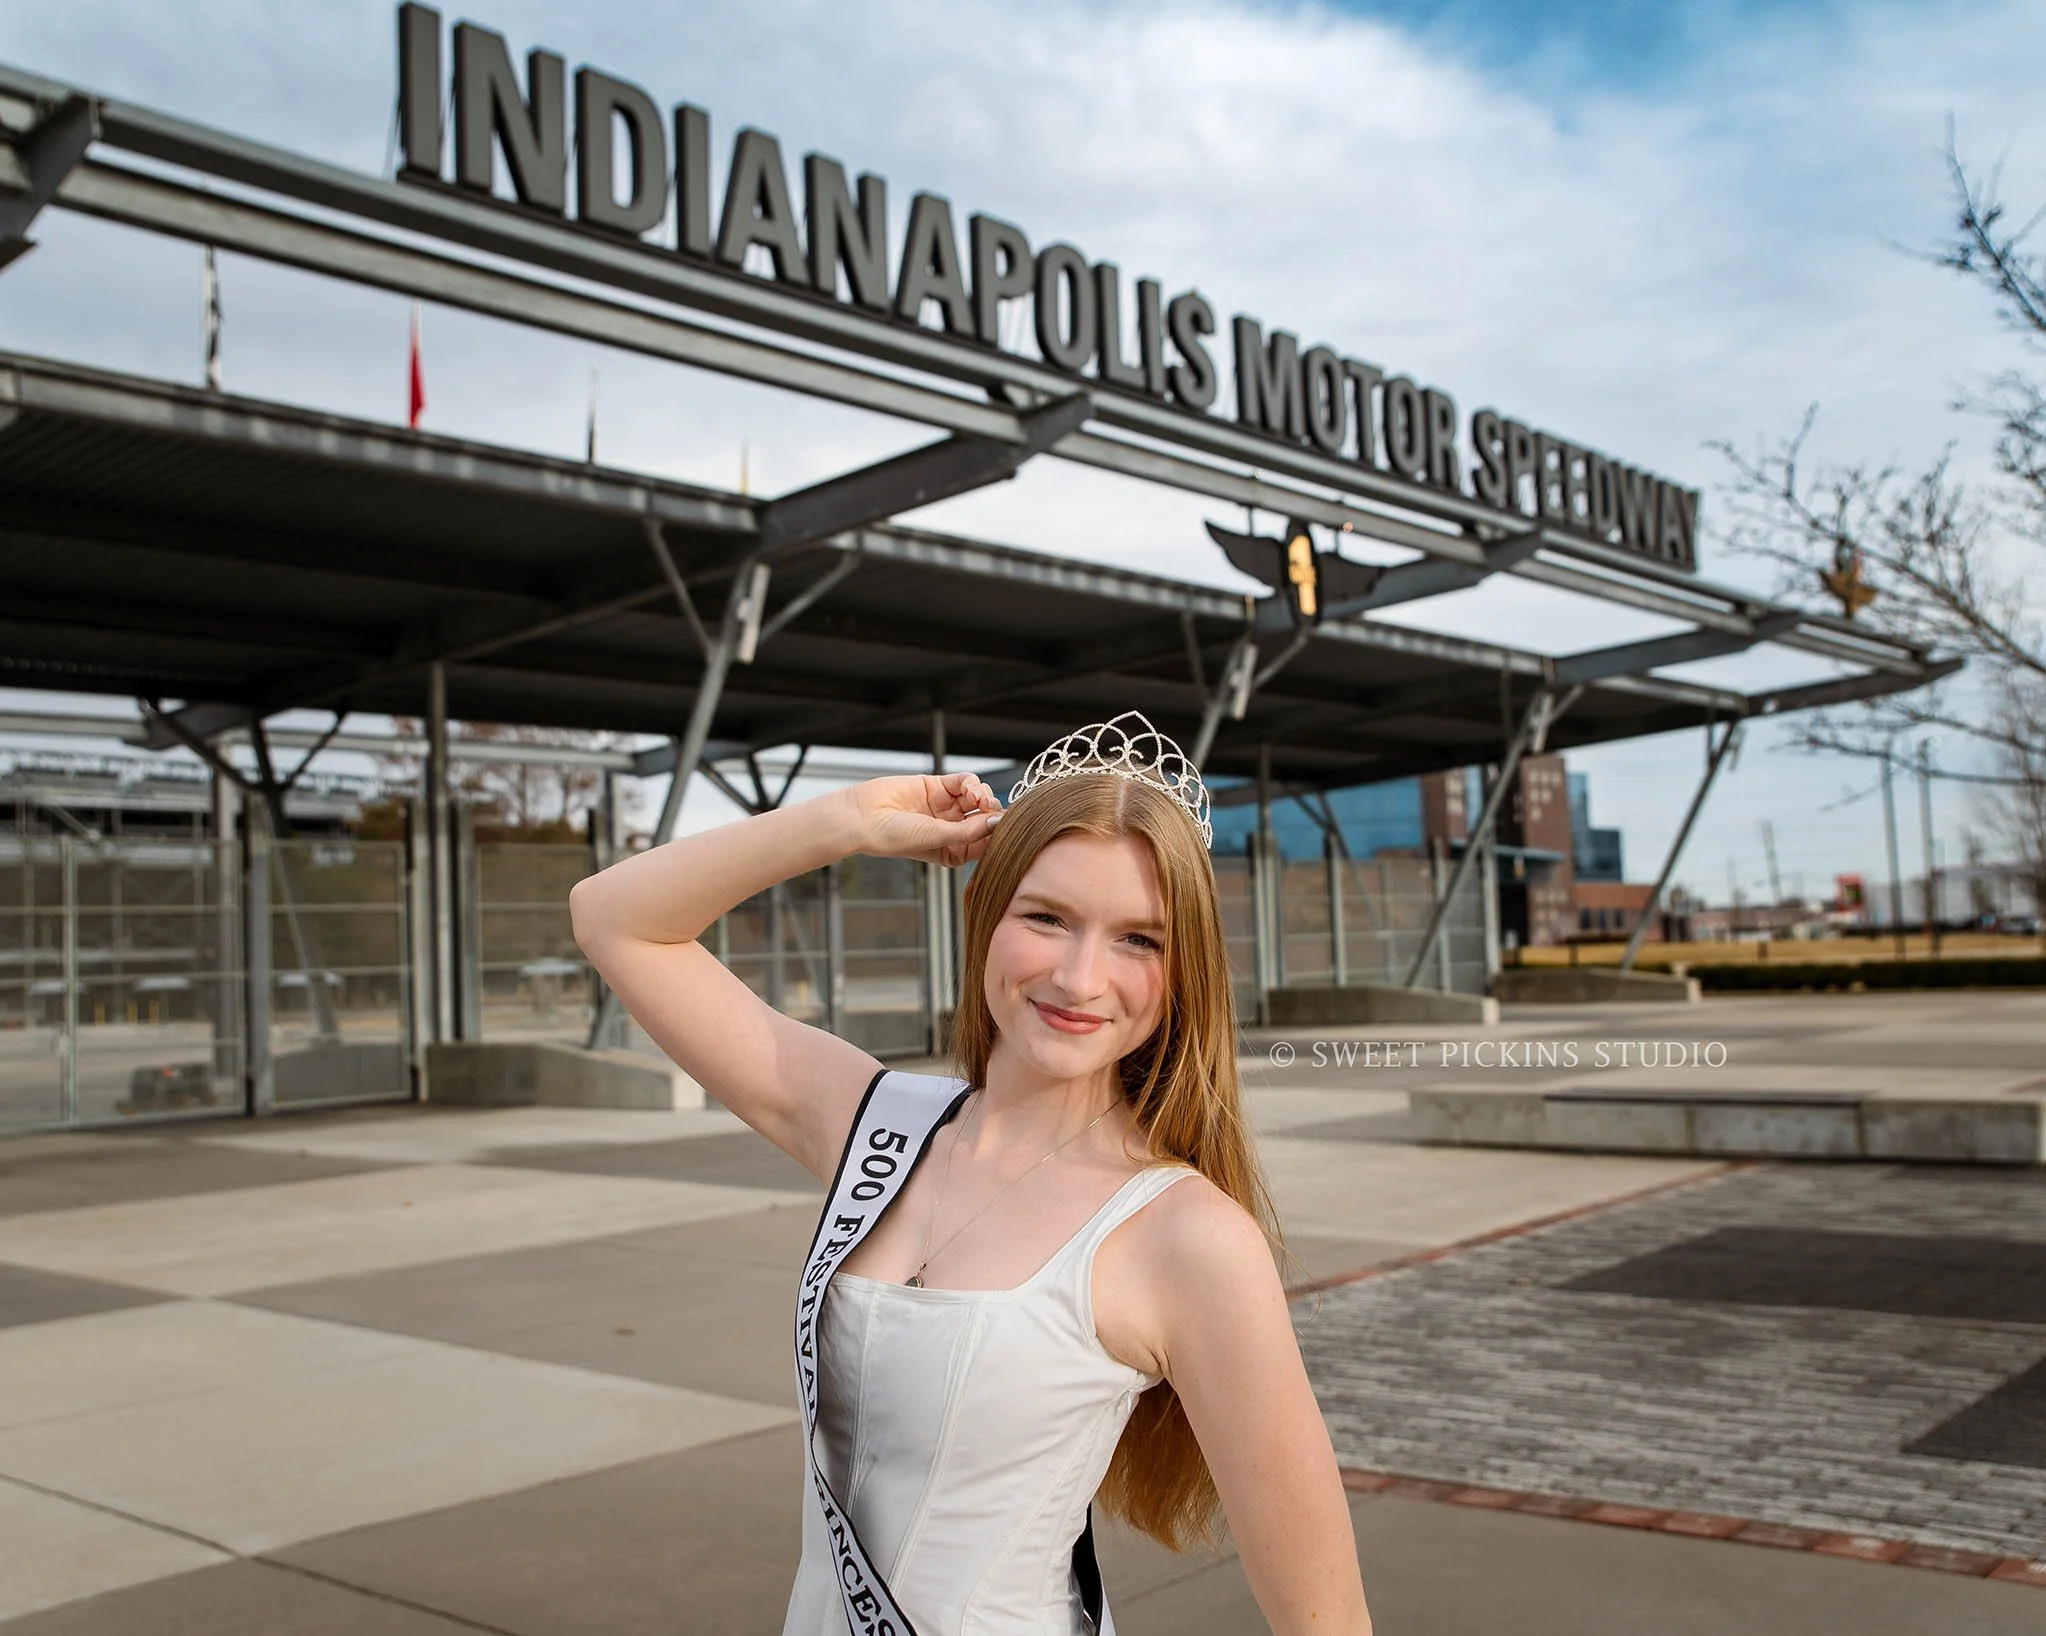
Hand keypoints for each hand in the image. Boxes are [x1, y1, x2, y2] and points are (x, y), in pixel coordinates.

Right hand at [848, 771, 1002, 865]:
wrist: (863, 817)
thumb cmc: (894, 838)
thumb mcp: (937, 838)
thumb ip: (969, 831)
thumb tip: (999, 822)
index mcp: (954, 852)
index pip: (986, 842)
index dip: (998, 833)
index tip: (1007, 826)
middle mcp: (952, 830)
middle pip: (985, 818)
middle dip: (992, 811)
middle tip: (990, 808)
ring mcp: (946, 808)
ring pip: (978, 797)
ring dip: (982, 795)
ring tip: (978, 797)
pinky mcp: (938, 787)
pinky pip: (964, 782)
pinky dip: (971, 783)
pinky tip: (969, 788)